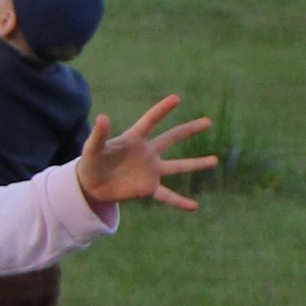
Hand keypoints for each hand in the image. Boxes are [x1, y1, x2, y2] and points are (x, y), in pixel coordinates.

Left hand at [77, 95, 216, 213]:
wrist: (91, 185)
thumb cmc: (91, 163)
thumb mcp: (92, 149)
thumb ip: (98, 135)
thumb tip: (103, 117)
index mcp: (134, 139)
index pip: (150, 122)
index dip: (161, 110)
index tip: (176, 98)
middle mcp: (147, 153)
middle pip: (171, 139)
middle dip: (189, 130)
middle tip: (207, 122)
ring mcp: (150, 171)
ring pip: (178, 166)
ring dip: (196, 164)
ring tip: (215, 160)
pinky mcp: (148, 189)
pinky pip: (167, 195)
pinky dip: (180, 201)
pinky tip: (194, 206)